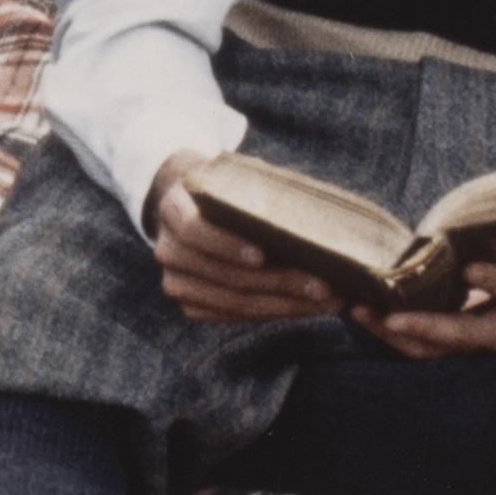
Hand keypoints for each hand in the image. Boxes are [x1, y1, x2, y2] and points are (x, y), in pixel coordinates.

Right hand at [146, 154, 348, 326]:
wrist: (190, 208)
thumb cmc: (225, 190)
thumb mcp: (233, 178)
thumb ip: (256, 189)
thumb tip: (307, 205)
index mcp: (173, 210)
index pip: (194, 231)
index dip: (227, 245)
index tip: (263, 255)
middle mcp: (168, 251)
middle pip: (223, 275)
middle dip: (278, 283)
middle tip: (323, 286)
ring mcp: (177, 283)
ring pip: (234, 302)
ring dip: (285, 305)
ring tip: (327, 301)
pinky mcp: (191, 306)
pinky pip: (236, 315)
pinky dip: (275, 312)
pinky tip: (308, 307)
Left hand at [353, 259, 495, 359]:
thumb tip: (470, 213)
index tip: (470, 268)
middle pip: (464, 335)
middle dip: (426, 326)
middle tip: (391, 318)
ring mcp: (474, 340)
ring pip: (432, 348)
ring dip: (392, 332)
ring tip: (359, 310)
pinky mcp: (452, 341)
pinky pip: (417, 343)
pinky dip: (386, 328)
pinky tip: (359, 308)